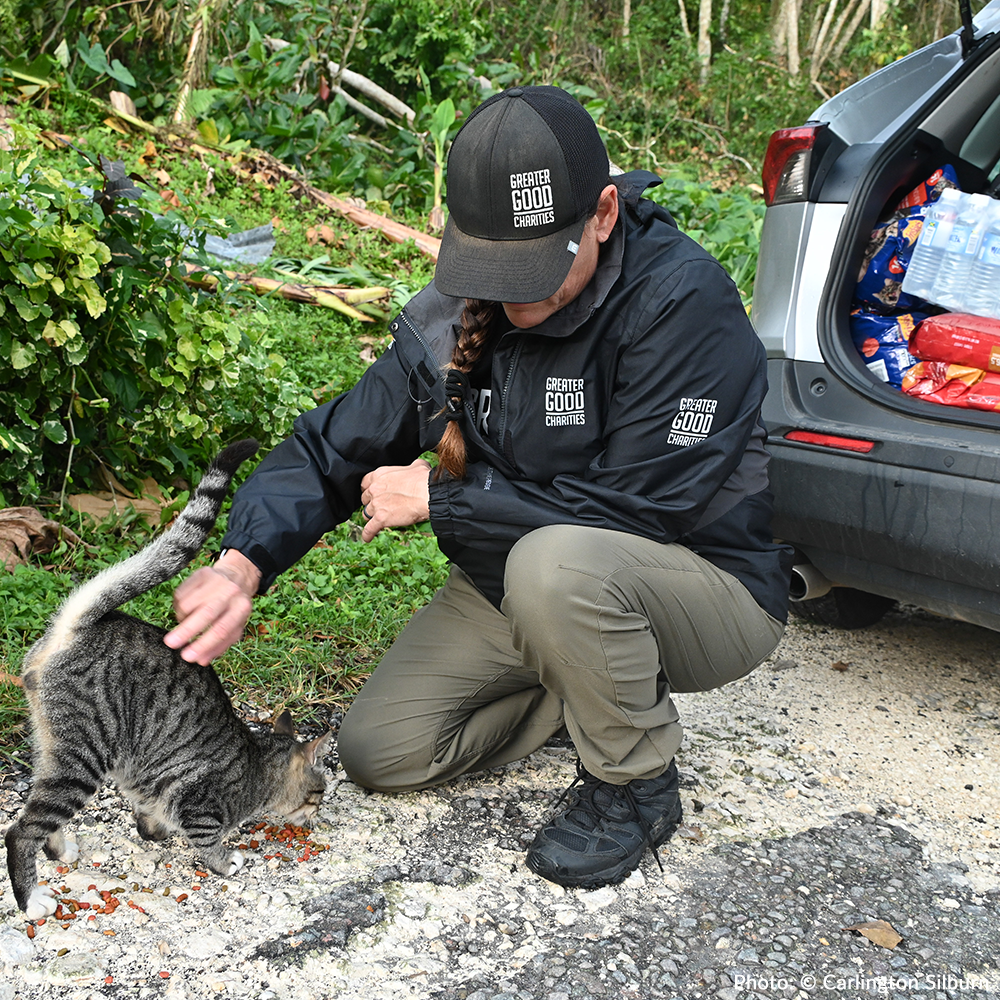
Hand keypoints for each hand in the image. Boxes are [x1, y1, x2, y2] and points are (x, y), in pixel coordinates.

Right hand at [164, 549, 261, 664]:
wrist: (237, 577)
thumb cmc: (234, 608)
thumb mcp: (235, 626)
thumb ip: (220, 645)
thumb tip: (201, 661)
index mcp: (242, 608)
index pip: (222, 630)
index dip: (204, 644)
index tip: (188, 657)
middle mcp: (230, 592)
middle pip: (206, 613)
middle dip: (186, 630)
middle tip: (170, 644)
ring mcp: (216, 580)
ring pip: (188, 604)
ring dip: (182, 619)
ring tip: (187, 622)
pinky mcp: (201, 573)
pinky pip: (180, 593)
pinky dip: (179, 606)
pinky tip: (187, 608)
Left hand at [359, 458, 431, 541]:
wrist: (428, 494)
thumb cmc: (424, 479)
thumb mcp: (416, 465)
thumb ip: (409, 467)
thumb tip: (414, 468)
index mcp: (380, 474)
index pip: (365, 483)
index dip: (369, 489)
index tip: (374, 494)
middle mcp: (375, 489)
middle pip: (365, 499)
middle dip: (371, 503)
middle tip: (380, 506)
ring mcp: (376, 504)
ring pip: (366, 514)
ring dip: (372, 517)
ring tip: (378, 521)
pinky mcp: (381, 518)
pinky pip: (369, 529)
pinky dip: (368, 534)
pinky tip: (367, 538)